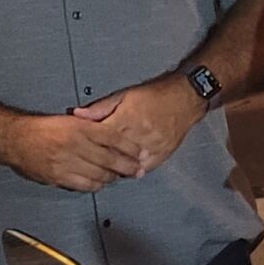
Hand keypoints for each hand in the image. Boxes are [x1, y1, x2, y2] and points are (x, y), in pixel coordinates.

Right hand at [0, 112, 141, 191]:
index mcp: (78, 127)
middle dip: (127, 166)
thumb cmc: (41, 129)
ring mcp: (66, 162)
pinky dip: (96, 185)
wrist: (14, 139)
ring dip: (113, 177)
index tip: (139, 152)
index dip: (129, 147)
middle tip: (137, 170)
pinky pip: (85, 185)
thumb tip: (114, 138)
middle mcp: (73, 144)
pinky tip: (100, 183)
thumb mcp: (69, 121)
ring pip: (100, 174)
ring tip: (119, 176)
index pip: (112, 137)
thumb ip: (91, 127)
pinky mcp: (59, 176)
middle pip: (110, 159)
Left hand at [71, 76, 202, 174]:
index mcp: (127, 117)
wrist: (185, 98)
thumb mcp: (124, 95)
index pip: (101, 136)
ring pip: (127, 163)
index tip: (81, 147)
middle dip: (99, 158)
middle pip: (112, 152)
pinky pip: (143, 167)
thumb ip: (100, 108)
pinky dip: (133, 170)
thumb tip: (78, 114)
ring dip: (115, 167)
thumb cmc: (156, 95)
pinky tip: (126, 169)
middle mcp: (140, 133)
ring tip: (105, 168)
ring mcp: (152, 145)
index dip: (88, 144)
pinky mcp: (162, 153)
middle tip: (88, 162)